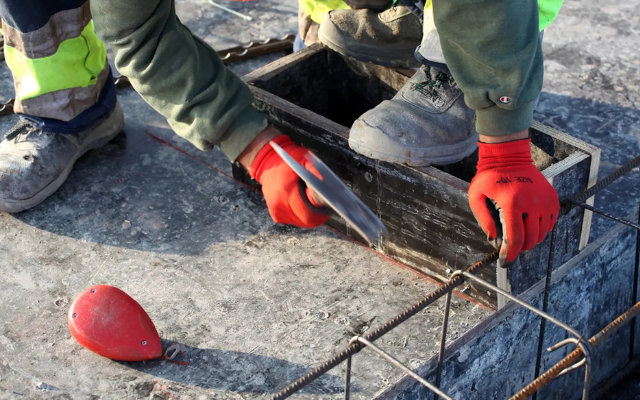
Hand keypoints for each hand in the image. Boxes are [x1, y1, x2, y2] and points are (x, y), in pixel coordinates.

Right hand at [244, 133, 330, 227]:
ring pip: (301, 222)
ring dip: (309, 215)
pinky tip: (300, 202)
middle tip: (322, 204)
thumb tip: (331, 187)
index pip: (309, 214)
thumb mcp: (306, 160)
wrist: (267, 161)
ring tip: (310, 200)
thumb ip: (318, 173)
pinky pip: (293, 219)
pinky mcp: (275, 214)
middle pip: (307, 221)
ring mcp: (276, 211)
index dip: (322, 212)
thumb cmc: (289, 159)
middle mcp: (279, 204)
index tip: (328, 204)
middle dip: (318, 214)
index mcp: (287, 191)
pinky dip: (300, 214)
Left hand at [468, 138, 558, 263]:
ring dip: (531, 240)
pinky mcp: (552, 197)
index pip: (516, 238)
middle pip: (531, 239)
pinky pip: (551, 222)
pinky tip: (530, 226)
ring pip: (542, 233)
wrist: (509, 156)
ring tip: (520, 237)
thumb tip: (494, 239)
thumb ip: (483, 219)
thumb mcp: (476, 197)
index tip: (506, 261)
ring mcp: (544, 200)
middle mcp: (532, 203)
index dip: (511, 254)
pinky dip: (541, 229)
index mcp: (512, 204)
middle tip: (512, 249)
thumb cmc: (489, 177)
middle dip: (521, 249)